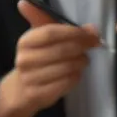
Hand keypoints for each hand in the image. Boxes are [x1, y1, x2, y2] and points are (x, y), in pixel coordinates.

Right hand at [0, 1, 100, 116]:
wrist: (22, 88)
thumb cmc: (38, 57)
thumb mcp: (41, 37)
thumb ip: (56, 24)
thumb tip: (83, 22)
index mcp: (25, 41)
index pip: (51, 33)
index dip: (74, 32)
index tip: (91, 33)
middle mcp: (25, 59)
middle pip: (62, 50)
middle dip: (82, 47)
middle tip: (94, 45)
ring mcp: (31, 78)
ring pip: (67, 68)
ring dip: (81, 62)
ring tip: (84, 60)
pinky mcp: (39, 94)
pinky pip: (66, 83)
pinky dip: (76, 77)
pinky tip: (76, 73)